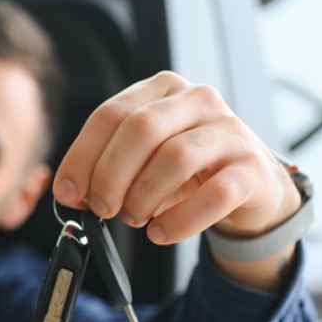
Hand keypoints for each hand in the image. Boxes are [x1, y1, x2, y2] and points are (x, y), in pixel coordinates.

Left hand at [52, 71, 300, 245]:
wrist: (248, 184)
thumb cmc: (184, 170)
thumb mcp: (142, 159)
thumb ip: (105, 167)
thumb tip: (71, 193)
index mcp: (162, 89)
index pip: (110, 115)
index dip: (82, 158)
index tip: (68, 194)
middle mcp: (198, 100)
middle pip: (140, 130)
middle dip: (110, 177)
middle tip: (103, 209)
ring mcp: (230, 131)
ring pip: (175, 158)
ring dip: (143, 197)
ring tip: (135, 218)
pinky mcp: (253, 168)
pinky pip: (214, 194)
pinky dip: (180, 220)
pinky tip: (161, 233)